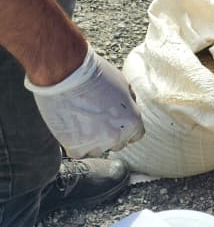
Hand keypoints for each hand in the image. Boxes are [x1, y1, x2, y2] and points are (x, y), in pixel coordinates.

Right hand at [25, 46, 144, 156]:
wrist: (65, 74)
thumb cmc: (93, 74)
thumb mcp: (123, 84)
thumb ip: (129, 102)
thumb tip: (130, 108)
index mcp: (133, 121)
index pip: (135, 135)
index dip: (124, 128)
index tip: (114, 123)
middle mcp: (118, 136)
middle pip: (117, 144)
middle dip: (108, 134)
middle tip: (94, 119)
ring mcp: (97, 144)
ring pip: (96, 150)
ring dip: (90, 140)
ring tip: (79, 120)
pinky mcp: (75, 147)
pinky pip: (78, 152)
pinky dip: (73, 144)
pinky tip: (70, 129)